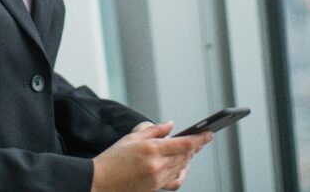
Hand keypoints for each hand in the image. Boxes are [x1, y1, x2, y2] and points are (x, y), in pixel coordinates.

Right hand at [91, 121, 211, 191]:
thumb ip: (154, 129)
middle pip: (185, 155)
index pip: (184, 143)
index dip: (200, 138)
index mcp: (151, 149)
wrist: (100, 181)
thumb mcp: (132, 137)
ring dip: (189, 158)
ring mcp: (157, 179)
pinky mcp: (155, 188)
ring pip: (182, 167)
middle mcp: (157, 165)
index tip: (209, 134)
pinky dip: (182, 173)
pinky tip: (182, 167)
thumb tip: (171, 125)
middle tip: (200, 139)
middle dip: (195, 147)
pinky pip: (176, 181)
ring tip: (191, 150)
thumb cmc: (113, 158)